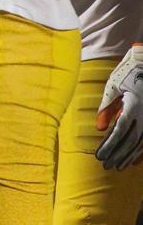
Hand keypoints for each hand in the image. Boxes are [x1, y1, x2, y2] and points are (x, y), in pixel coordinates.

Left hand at [96, 44, 142, 169]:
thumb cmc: (128, 73)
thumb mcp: (113, 88)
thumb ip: (106, 108)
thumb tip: (99, 129)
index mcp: (134, 108)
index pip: (120, 132)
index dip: (110, 146)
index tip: (100, 156)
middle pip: (130, 141)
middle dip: (117, 155)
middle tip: (106, 166)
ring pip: (141, 143)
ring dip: (128, 156)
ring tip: (117, 166)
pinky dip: (139, 151)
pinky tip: (133, 160)